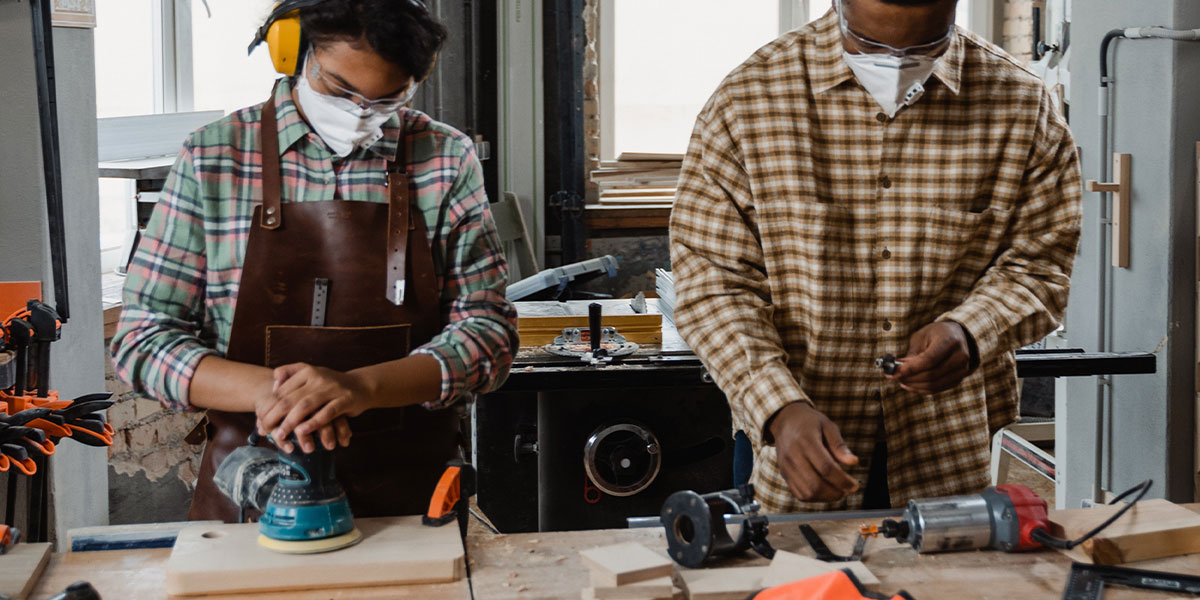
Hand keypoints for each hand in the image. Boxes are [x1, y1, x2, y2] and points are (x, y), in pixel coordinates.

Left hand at [256, 363, 370, 452]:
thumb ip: (289, 374)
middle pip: (290, 398)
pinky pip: (327, 412)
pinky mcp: (345, 399)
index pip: (282, 390)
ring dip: (291, 421)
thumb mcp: (310, 372)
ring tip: (280, 434)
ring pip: (306, 405)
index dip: (269, 406)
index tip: (260, 420)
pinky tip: (304, 431)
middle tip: (265, 429)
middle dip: (275, 415)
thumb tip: (273, 386)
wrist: (361, 384)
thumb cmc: (330, 383)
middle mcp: (317, 377)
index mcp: (306, 371)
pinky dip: (314, 422)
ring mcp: (332, 388)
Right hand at [769, 403, 858, 502]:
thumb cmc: (809, 422)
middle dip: (835, 492)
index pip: (826, 468)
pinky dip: (815, 498)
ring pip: (807, 493)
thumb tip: (853, 461)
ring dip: (826, 497)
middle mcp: (793, 456)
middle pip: (815, 484)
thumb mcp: (827, 426)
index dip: (842, 480)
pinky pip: (800, 494)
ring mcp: (786, 467)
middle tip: (848, 490)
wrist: (784, 421)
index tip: (855, 485)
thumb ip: (839, 445)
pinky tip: (826, 491)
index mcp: (805, 441)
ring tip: (839, 492)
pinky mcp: (784, 474)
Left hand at [890, 321, 971, 394]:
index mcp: (950, 341)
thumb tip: (898, 370)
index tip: (895, 371)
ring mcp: (962, 369)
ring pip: (934, 385)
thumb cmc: (936, 334)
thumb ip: (912, 354)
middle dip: (909, 377)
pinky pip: (937, 389)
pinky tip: (909, 385)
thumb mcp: (921, 337)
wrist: (958, 335)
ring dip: (913, 385)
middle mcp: (960, 356)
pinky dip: (921, 389)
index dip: (911, 368)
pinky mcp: (959, 379)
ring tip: (900, 379)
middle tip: (893, 376)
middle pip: (931, 374)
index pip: (930, 359)